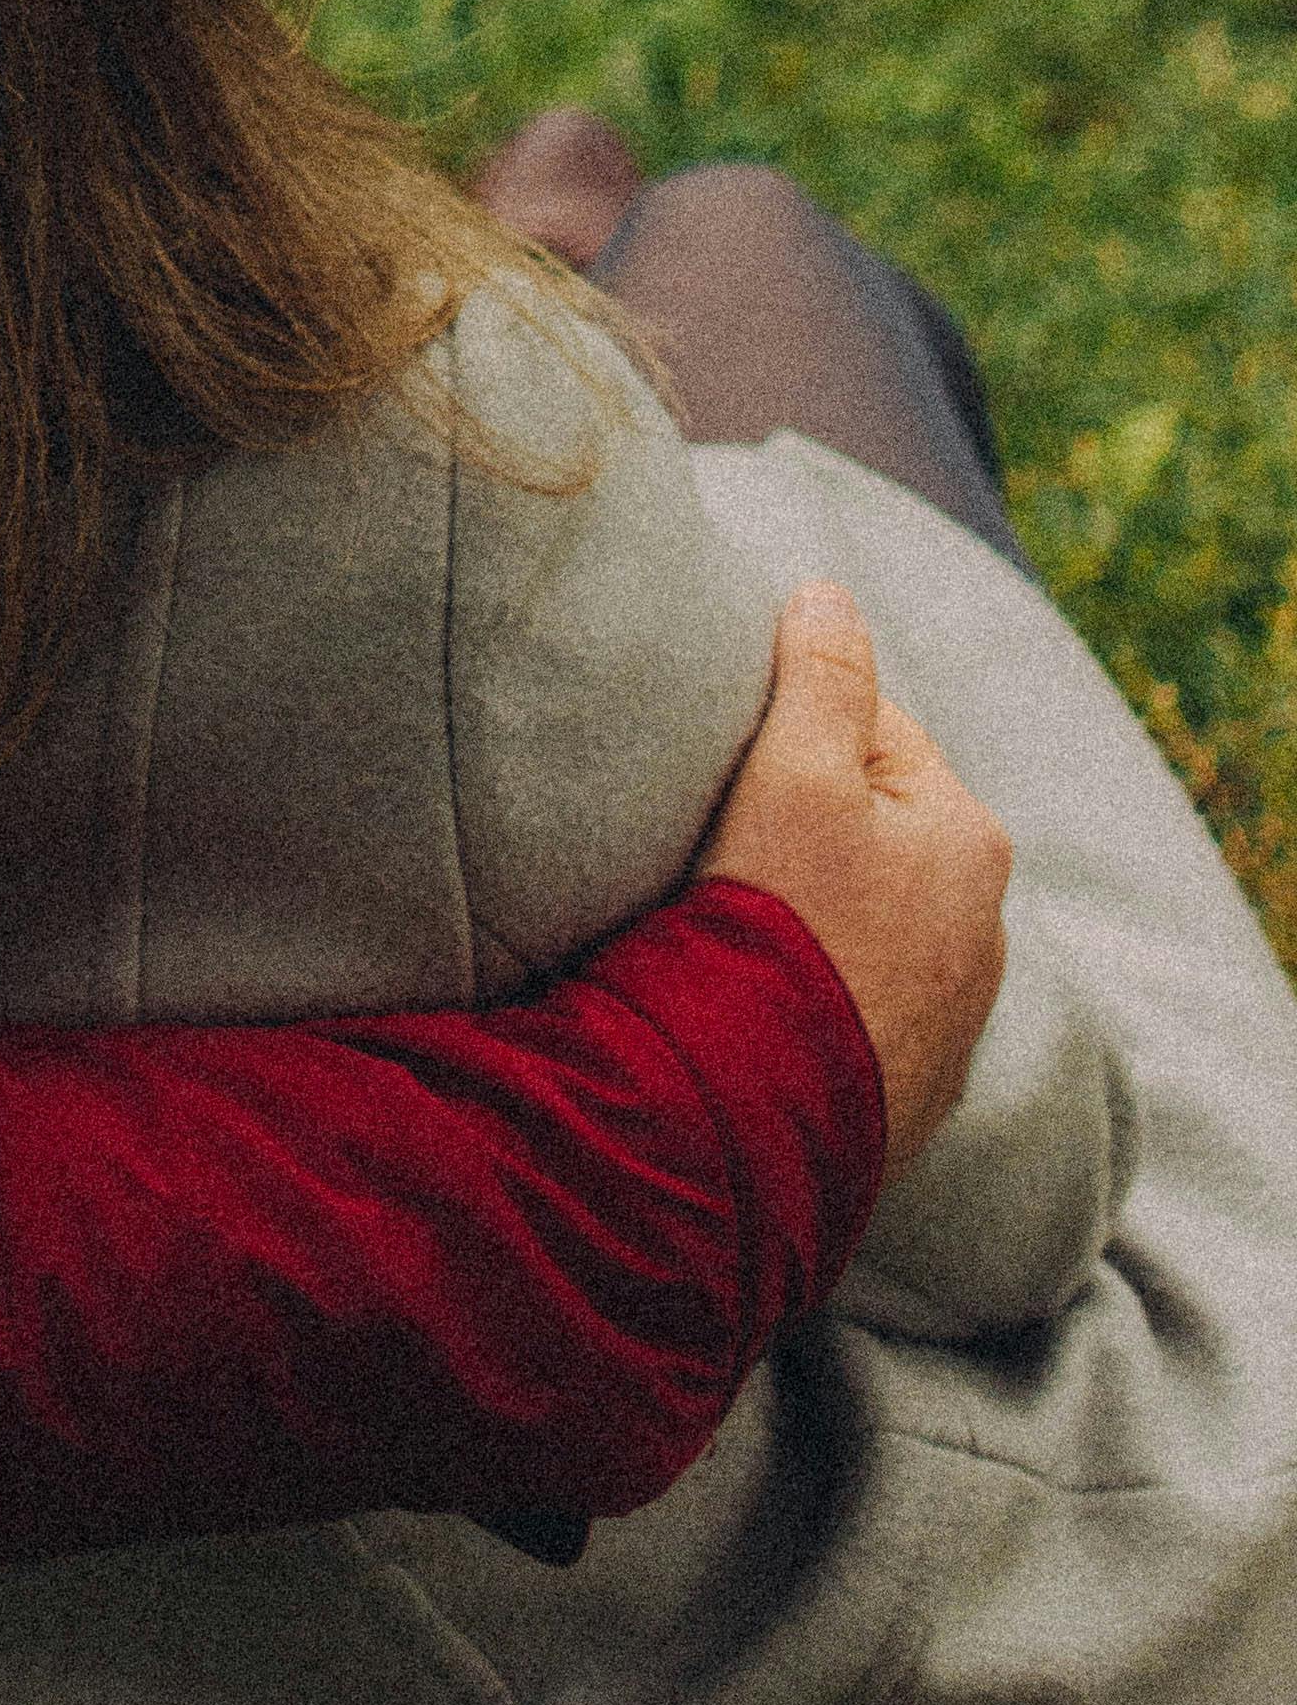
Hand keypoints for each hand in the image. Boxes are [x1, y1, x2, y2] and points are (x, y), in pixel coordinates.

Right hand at [696, 581, 1009, 1171]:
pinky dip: (816, 985)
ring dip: (815, 909)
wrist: (758, 1111)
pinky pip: (857, 1000)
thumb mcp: (794, 770)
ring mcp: (951, 1016)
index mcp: (971, 837)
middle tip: (720, 843)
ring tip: (734, 921)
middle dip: (806, 823)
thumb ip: (820, 668)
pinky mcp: (907, 1086)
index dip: (786, 733)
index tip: (725, 765)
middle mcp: (985, 928)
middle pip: (874, 829)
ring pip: (869, 918)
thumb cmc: (779, 924)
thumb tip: (829, 592)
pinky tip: (762, 991)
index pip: (873, 732)